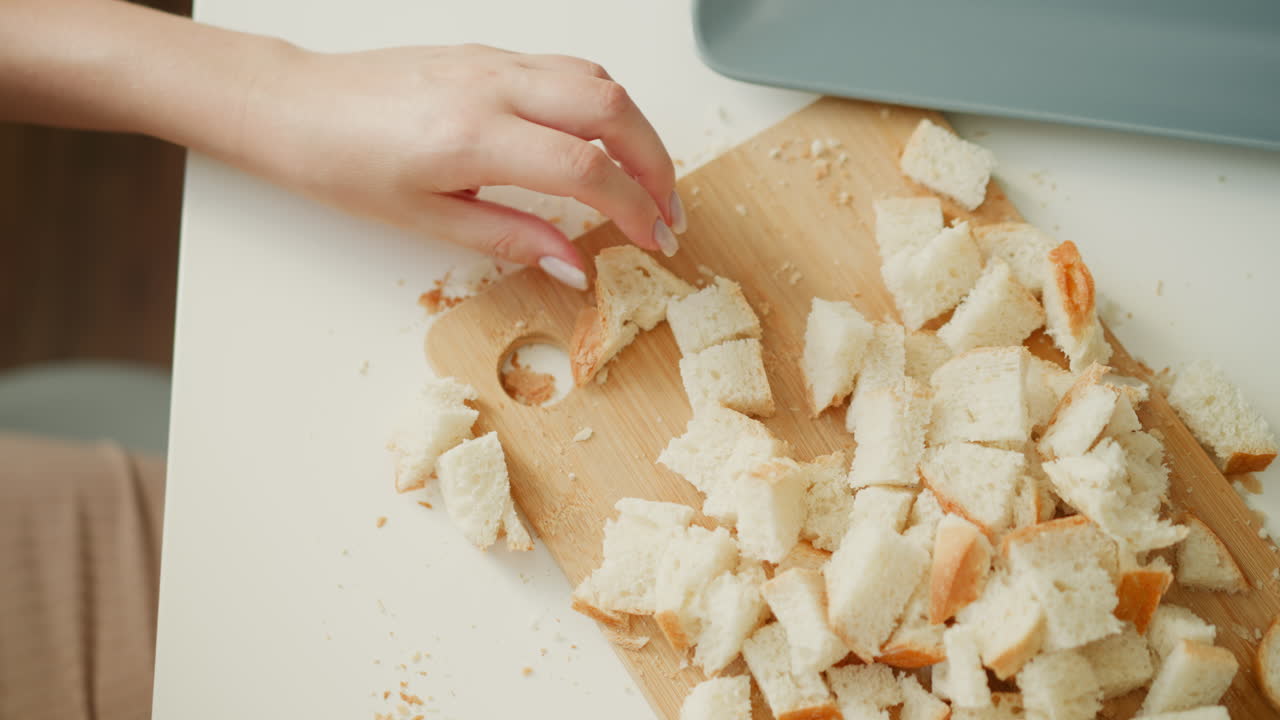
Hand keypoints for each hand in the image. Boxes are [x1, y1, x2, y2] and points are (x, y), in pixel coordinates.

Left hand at [242, 43, 683, 288]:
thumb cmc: (345, 165)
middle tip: (669, 215)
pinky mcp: (490, 52)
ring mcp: (494, 61)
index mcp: (472, 137)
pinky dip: (606, 103)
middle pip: (612, 110)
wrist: (296, 107)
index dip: (634, 208)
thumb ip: (512, 240)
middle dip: (658, 165)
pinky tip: (607, 140)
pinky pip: (570, 66)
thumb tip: (575, 266)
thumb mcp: (426, 222)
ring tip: (649, 182)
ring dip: (639, 131)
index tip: (654, 242)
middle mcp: (492, 86)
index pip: (586, 168)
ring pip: (598, 79)